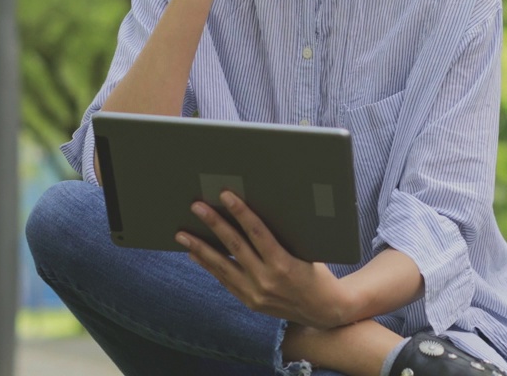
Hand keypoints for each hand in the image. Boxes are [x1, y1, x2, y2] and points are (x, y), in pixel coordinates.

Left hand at [178, 190, 349, 328]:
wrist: (324, 310)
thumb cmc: (318, 273)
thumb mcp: (307, 252)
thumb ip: (284, 238)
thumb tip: (256, 214)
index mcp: (284, 264)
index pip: (257, 233)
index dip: (240, 212)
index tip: (225, 195)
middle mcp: (267, 280)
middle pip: (234, 247)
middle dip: (214, 224)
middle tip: (197, 207)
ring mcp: (255, 293)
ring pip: (223, 266)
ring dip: (200, 248)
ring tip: (182, 234)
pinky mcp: (250, 302)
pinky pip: (224, 280)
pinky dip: (208, 265)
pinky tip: (195, 254)